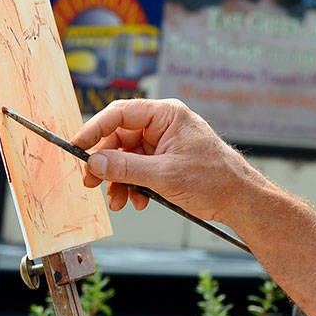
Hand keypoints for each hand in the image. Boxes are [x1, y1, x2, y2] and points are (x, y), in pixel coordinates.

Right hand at [71, 98, 257, 224]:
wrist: (238, 198)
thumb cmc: (212, 179)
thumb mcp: (164, 175)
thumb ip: (126, 168)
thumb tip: (95, 162)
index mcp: (166, 115)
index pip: (120, 113)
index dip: (95, 129)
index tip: (76, 146)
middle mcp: (162, 124)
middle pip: (119, 138)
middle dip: (106, 164)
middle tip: (90, 183)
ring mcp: (163, 143)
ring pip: (126, 157)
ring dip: (119, 180)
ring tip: (119, 202)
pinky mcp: (164, 160)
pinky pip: (138, 169)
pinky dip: (133, 185)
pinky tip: (138, 202)